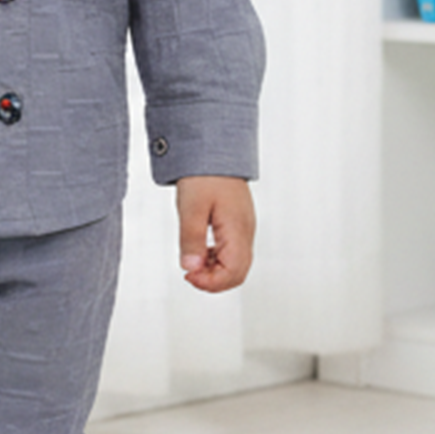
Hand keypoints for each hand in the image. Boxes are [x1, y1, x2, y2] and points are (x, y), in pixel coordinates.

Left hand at [175, 175, 254, 293]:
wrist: (214, 151)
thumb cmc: (204, 175)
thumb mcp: (191, 208)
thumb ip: (191, 240)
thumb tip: (190, 267)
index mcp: (237, 231)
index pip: (233, 272)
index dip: (210, 282)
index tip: (188, 274)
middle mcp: (245, 233)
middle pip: (237, 273)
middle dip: (213, 281)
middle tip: (189, 273)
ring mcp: (243, 229)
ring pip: (236, 265)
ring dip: (214, 271)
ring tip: (192, 262)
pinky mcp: (237, 225)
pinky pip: (232, 252)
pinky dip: (216, 259)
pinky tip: (200, 252)